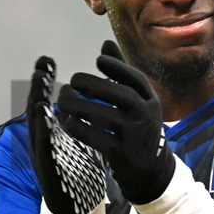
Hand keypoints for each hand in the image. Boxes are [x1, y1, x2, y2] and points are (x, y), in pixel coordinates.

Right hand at [27, 56, 106, 213]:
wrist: (73, 211)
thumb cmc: (74, 177)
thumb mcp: (75, 144)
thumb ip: (73, 124)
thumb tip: (73, 104)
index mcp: (49, 135)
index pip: (45, 104)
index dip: (44, 83)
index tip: (47, 60)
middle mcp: (42, 143)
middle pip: (36, 110)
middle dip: (37, 86)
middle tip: (42, 64)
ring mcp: (43, 156)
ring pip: (37, 125)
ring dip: (36, 101)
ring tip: (40, 80)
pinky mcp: (48, 170)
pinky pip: (45, 148)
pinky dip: (44, 130)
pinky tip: (45, 115)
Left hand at [57, 41, 174, 204]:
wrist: (151, 170)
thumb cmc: (137, 127)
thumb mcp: (136, 100)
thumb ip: (120, 73)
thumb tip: (105, 43)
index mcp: (151, 100)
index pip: (135, 79)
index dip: (117, 68)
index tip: (98, 61)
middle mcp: (147, 115)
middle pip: (120, 95)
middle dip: (94, 86)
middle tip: (71, 81)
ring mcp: (136, 136)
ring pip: (106, 116)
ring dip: (81, 107)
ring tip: (62, 101)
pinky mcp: (123, 154)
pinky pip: (99, 138)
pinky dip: (81, 129)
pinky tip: (67, 122)